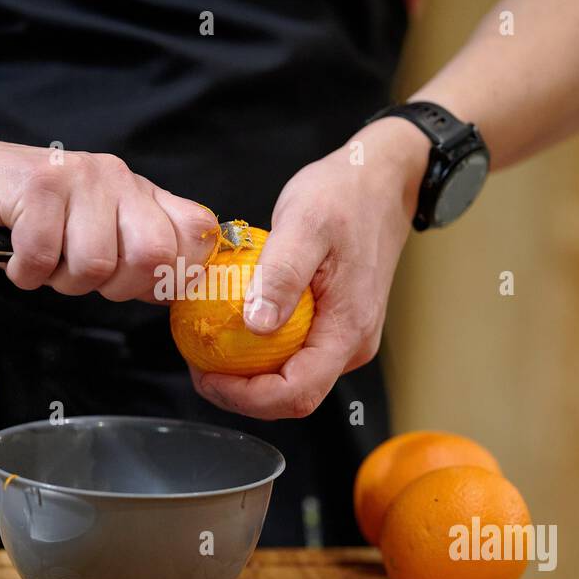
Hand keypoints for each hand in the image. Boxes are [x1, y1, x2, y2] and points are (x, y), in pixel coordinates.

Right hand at [0, 127, 216, 301]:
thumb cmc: (25, 216)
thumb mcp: (92, 231)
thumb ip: (136, 254)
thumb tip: (172, 289)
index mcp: (139, 191)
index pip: (197, 232)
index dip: (176, 274)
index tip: (139, 287)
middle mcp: (116, 177)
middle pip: (152, 257)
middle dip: (114, 287)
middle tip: (78, 275)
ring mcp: (78, 176)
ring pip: (94, 264)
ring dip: (59, 280)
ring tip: (41, 258)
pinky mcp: (37, 185)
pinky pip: (43, 257)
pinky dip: (24, 271)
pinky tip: (14, 254)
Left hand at [189, 119, 430, 418]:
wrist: (381, 181)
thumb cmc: (344, 195)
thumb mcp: (306, 222)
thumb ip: (282, 275)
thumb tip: (255, 327)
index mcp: (348, 329)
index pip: (297, 393)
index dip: (246, 397)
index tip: (204, 374)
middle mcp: (351, 345)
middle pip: (293, 397)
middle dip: (240, 393)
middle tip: (197, 363)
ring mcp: (344, 338)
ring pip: (293, 381)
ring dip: (248, 376)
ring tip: (207, 347)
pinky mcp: (335, 326)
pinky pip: (295, 355)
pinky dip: (259, 354)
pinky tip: (231, 329)